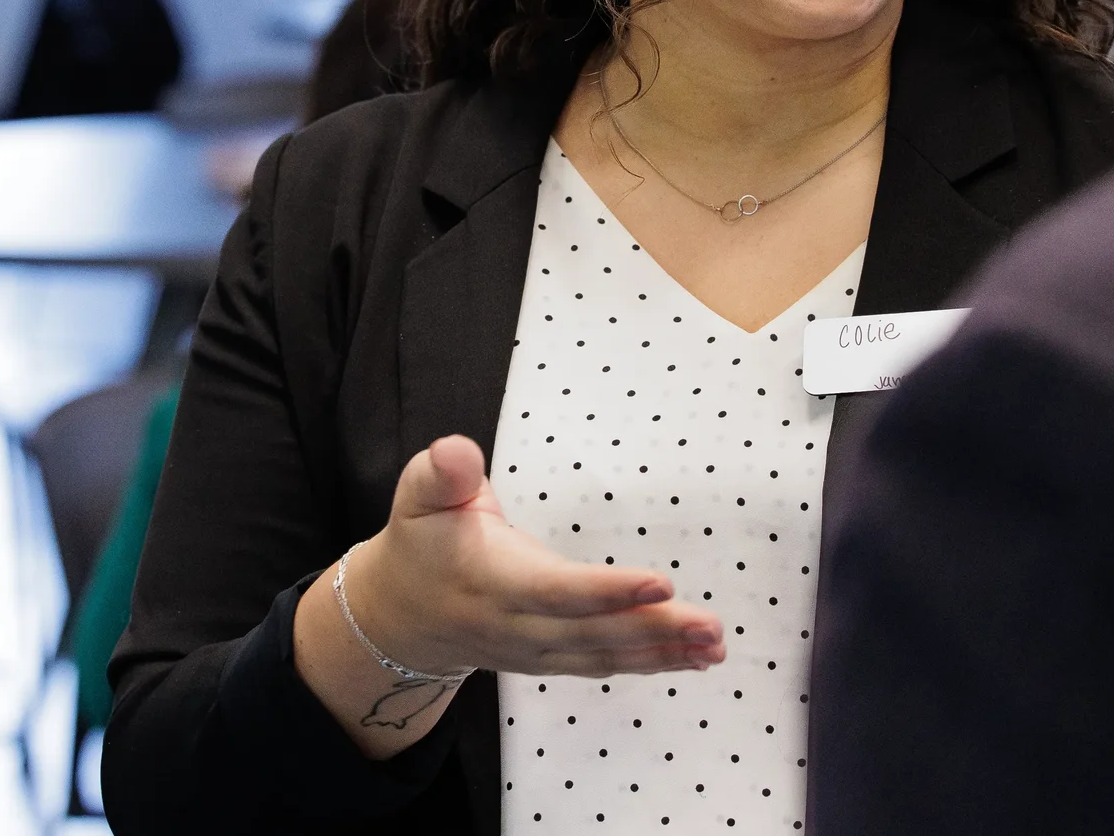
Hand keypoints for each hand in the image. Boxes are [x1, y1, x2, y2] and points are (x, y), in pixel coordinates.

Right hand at [361, 435, 723, 676]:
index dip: (608, 591)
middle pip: (592, 632)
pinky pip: (604, 663)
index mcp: (490, 581)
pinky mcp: (550, 659)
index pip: (555, 591)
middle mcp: (516, 625)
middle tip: (708, 625)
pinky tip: (692, 657)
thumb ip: (441, 474)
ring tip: (713, 645)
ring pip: (604, 655)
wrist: (400, 616)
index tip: (660, 583)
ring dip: (662, 652)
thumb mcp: (417, 496)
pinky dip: (650, 662)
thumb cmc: (421, 542)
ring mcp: (535, 650)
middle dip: (654, 629)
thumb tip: (457, 450)